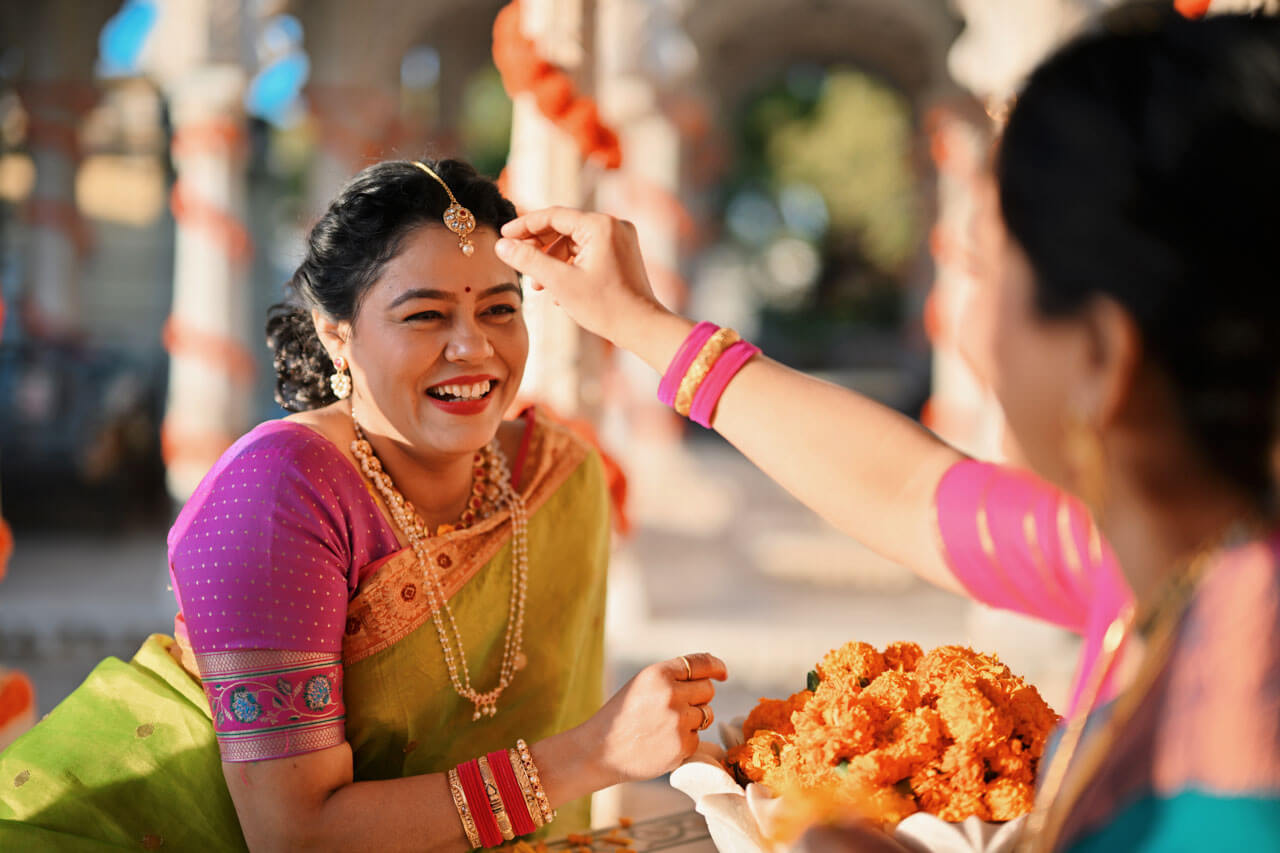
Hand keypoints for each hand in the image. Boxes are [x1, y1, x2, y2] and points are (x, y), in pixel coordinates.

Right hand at [496, 208, 666, 351]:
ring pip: (574, 243)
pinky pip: (587, 252)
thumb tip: (502, 246)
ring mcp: (620, 239)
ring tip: (539, 286)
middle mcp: (613, 225)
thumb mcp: (560, 283)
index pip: (553, 216)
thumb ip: (529, 261)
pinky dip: (570, 267)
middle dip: (539, 247)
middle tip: (517, 262)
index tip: (504, 235)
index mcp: (600, 225)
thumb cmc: (605, 306)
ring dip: (553, 261)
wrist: (642, 327)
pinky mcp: (622, 254)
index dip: (524, 225)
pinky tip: (560, 291)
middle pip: (564, 228)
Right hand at [578, 653, 727, 787]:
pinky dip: (686, 741)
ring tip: (665, 726)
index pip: (701, 663)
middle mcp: (671, 694)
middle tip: (676, 708)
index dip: (716, 667)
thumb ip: (673, 676)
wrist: (600, 750)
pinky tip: (662, 743)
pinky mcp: (682, 746)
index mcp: (659, 673)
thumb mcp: (642, 684)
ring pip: (707, 714)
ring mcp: (678, 721)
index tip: (722, 673)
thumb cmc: (622, 715)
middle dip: (698, 697)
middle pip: (708, 690)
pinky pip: (698, 738)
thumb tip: (712, 674)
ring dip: (694, 719)